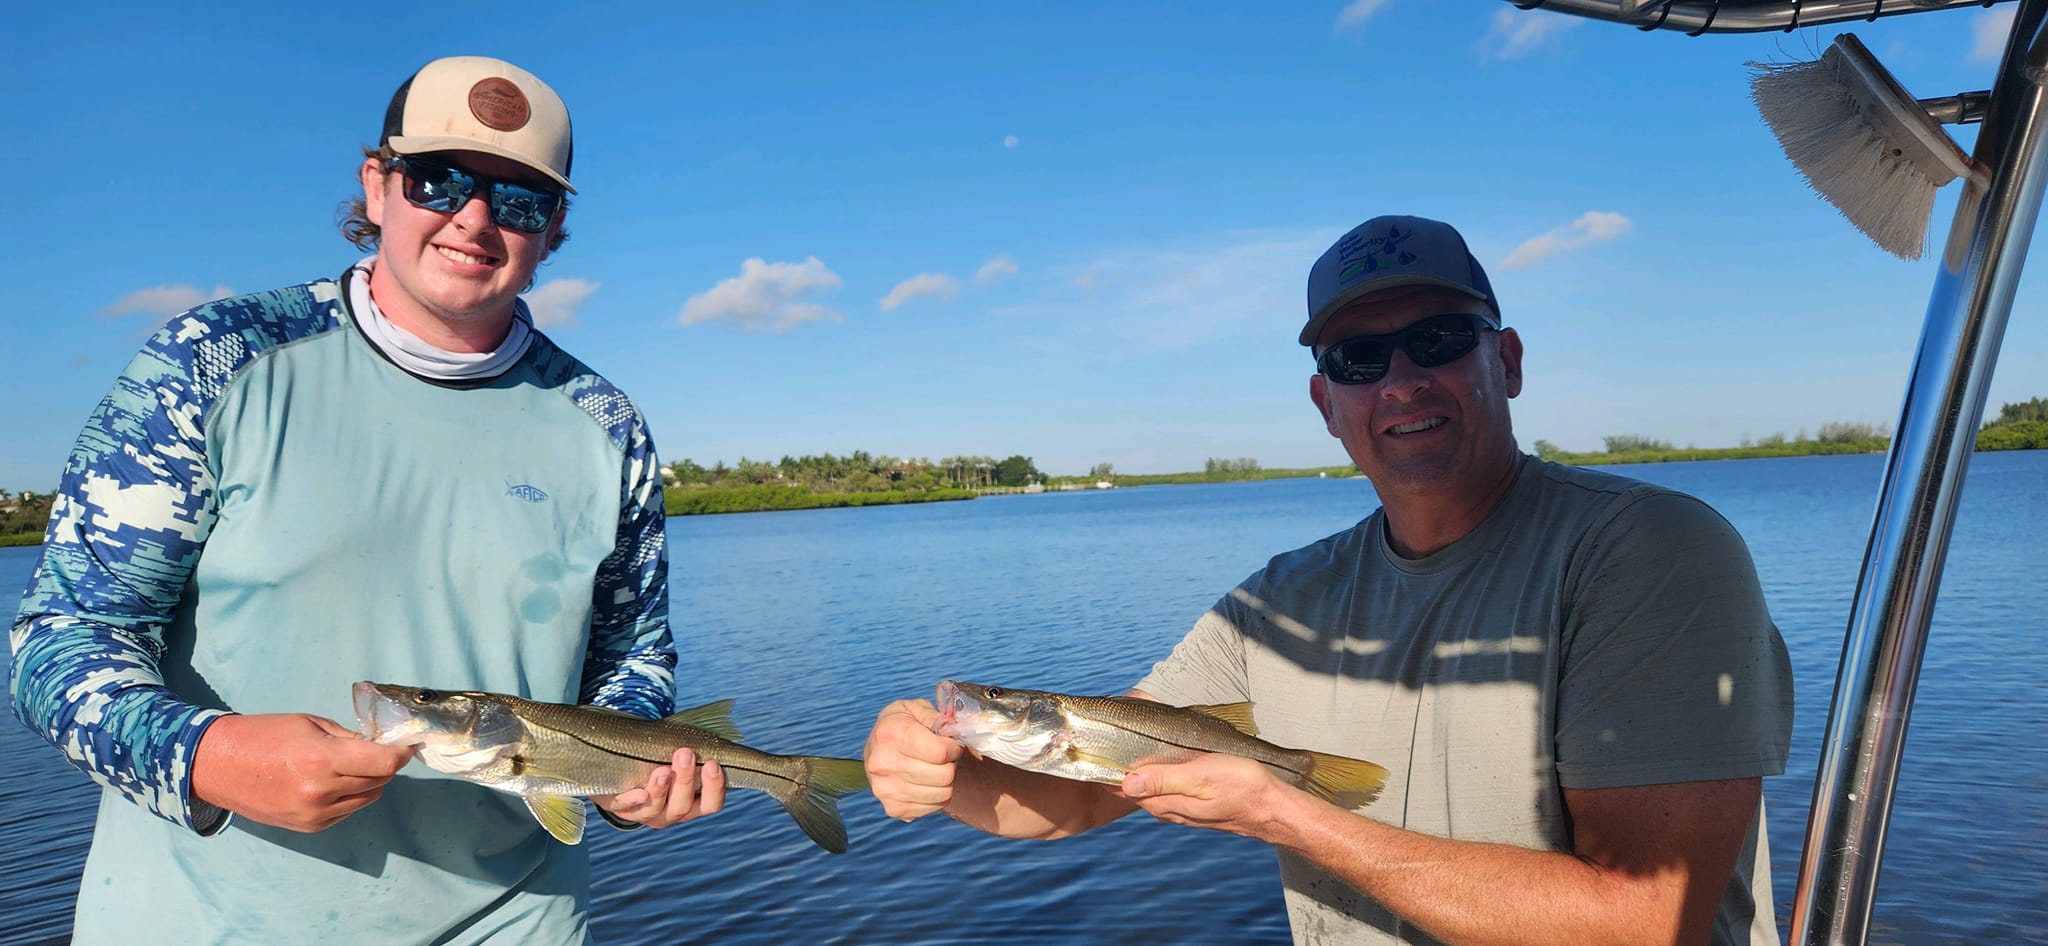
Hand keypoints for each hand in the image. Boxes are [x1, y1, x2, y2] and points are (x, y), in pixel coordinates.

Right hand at [191, 713, 415, 831]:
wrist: (217, 765)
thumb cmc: (264, 735)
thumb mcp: (311, 724)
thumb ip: (349, 739)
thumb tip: (380, 747)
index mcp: (322, 760)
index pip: (385, 763)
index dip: (402, 753)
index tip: (407, 744)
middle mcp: (321, 792)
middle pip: (380, 781)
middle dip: (384, 764)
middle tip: (377, 750)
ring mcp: (315, 815)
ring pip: (368, 798)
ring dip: (369, 782)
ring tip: (350, 765)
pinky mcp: (308, 828)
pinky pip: (348, 811)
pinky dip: (350, 796)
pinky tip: (332, 782)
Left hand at [592, 748, 725, 827]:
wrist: (623, 773)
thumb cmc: (660, 758)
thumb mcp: (679, 751)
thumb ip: (698, 737)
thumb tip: (726, 707)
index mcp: (692, 803)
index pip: (711, 803)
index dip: (715, 787)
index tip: (713, 763)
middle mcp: (671, 812)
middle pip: (683, 806)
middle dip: (685, 780)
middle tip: (685, 753)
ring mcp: (646, 813)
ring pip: (656, 809)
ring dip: (661, 789)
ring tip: (662, 770)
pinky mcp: (621, 808)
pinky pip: (625, 807)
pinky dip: (633, 800)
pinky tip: (639, 792)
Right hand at [862, 698, 962, 821]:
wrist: (876, 748)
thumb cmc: (900, 725)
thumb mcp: (915, 709)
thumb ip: (938, 717)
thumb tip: (958, 731)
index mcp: (890, 734)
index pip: (940, 752)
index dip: (954, 748)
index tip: (951, 744)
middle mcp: (883, 763)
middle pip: (943, 775)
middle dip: (951, 765)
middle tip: (944, 758)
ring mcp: (885, 789)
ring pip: (942, 794)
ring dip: (946, 782)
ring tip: (935, 769)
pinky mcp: (892, 808)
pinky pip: (933, 808)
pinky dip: (937, 797)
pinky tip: (927, 783)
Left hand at [1120, 752, 1292, 840]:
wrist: (1272, 808)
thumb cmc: (1241, 788)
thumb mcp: (1200, 777)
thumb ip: (1163, 779)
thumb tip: (1127, 783)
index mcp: (1165, 803)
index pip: (1123, 789)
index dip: (1109, 769)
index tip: (1099, 746)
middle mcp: (1168, 809)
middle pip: (1133, 788)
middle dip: (1120, 766)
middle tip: (1110, 737)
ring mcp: (1181, 808)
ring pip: (1150, 788)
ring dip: (1139, 769)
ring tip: (1130, 744)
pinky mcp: (1194, 803)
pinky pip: (1166, 788)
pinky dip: (1158, 774)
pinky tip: (1161, 759)